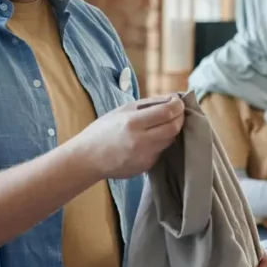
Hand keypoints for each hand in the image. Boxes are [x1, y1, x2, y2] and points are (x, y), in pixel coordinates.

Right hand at [67, 95, 184, 178]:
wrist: (87, 159)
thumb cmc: (103, 130)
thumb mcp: (122, 110)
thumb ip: (148, 104)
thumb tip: (172, 99)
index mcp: (132, 123)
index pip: (167, 112)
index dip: (178, 105)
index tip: (177, 101)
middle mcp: (140, 141)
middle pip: (174, 128)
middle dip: (179, 117)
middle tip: (176, 112)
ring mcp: (144, 157)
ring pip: (170, 140)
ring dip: (171, 130)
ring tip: (162, 124)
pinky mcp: (146, 167)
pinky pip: (161, 151)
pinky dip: (160, 142)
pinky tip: (150, 139)